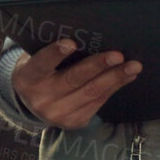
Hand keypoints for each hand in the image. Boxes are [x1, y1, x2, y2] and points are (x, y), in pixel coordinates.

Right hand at [11, 39, 141, 129]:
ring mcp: (57, 113)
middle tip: (117, 55)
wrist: (32, 102)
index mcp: (27, 78)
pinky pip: (97, 103)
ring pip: (91, 93)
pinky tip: (126, 77)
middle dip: (98, 66)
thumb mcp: (36, 58)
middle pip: (73, 80)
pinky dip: (113, 88)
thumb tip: (88, 37)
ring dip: (115, 78)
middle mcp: (40, 99)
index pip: (41, 64)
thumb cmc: (39, 70)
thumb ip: (53, 51)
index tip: (71, 43)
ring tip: (133, 66)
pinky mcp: (73, 122)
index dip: (55, 54)